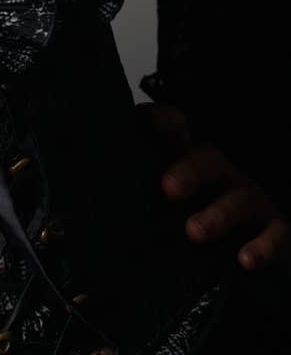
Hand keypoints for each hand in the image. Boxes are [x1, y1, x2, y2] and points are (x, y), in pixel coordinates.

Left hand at [135, 101, 290, 276]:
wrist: (254, 237)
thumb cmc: (206, 206)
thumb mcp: (178, 186)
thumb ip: (147, 173)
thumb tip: (106, 166)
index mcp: (196, 157)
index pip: (178, 130)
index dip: (163, 121)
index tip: (147, 121)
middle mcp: (226, 172)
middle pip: (208, 161)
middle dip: (189, 172)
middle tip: (168, 188)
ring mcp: (253, 199)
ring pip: (238, 200)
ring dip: (218, 215)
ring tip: (194, 232)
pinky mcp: (278, 228)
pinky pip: (276, 236)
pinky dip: (262, 248)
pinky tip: (245, 259)